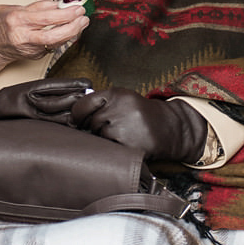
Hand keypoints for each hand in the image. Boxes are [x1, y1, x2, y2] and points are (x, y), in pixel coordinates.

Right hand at [0, 0, 89, 96]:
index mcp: (17, 20)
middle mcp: (23, 37)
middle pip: (53, 35)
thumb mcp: (14, 7)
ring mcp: (29, 49)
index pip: (46, 17)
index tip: (78, 7)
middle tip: (83, 17)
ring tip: (82, 22)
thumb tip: (59, 4)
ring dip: (72, 32)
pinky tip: (71, 30)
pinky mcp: (34, 56)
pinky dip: (64, 37)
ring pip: (56, 42)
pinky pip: (53, 46)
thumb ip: (37, 6)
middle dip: (72, 26)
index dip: (65, 13)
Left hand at [70, 88, 206, 164]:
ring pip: (100, 137)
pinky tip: (126, 145)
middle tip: (110, 130)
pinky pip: (110, 149)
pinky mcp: (130, 145)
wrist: (171, 128)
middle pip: (91, 122)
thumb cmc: (143, 115)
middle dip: (95, 128)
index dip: (77, 114)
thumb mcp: (124, 100)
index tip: (77, 121)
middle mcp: (121, 107)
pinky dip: (114, 150)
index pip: (84, 103)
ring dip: (105, 140)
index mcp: (117, 94)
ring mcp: (126, 126)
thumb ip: (102, 104)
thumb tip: (72, 117)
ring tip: (121, 136)